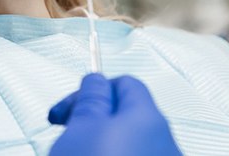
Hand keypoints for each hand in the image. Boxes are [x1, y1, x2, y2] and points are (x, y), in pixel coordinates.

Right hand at [48, 73, 181, 155]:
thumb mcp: (82, 128)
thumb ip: (90, 98)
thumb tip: (95, 80)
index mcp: (148, 118)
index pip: (124, 84)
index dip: (91, 89)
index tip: (67, 108)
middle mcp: (163, 143)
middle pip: (123, 116)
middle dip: (89, 121)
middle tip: (65, 133)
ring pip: (122, 144)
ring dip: (94, 145)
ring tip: (73, 154)